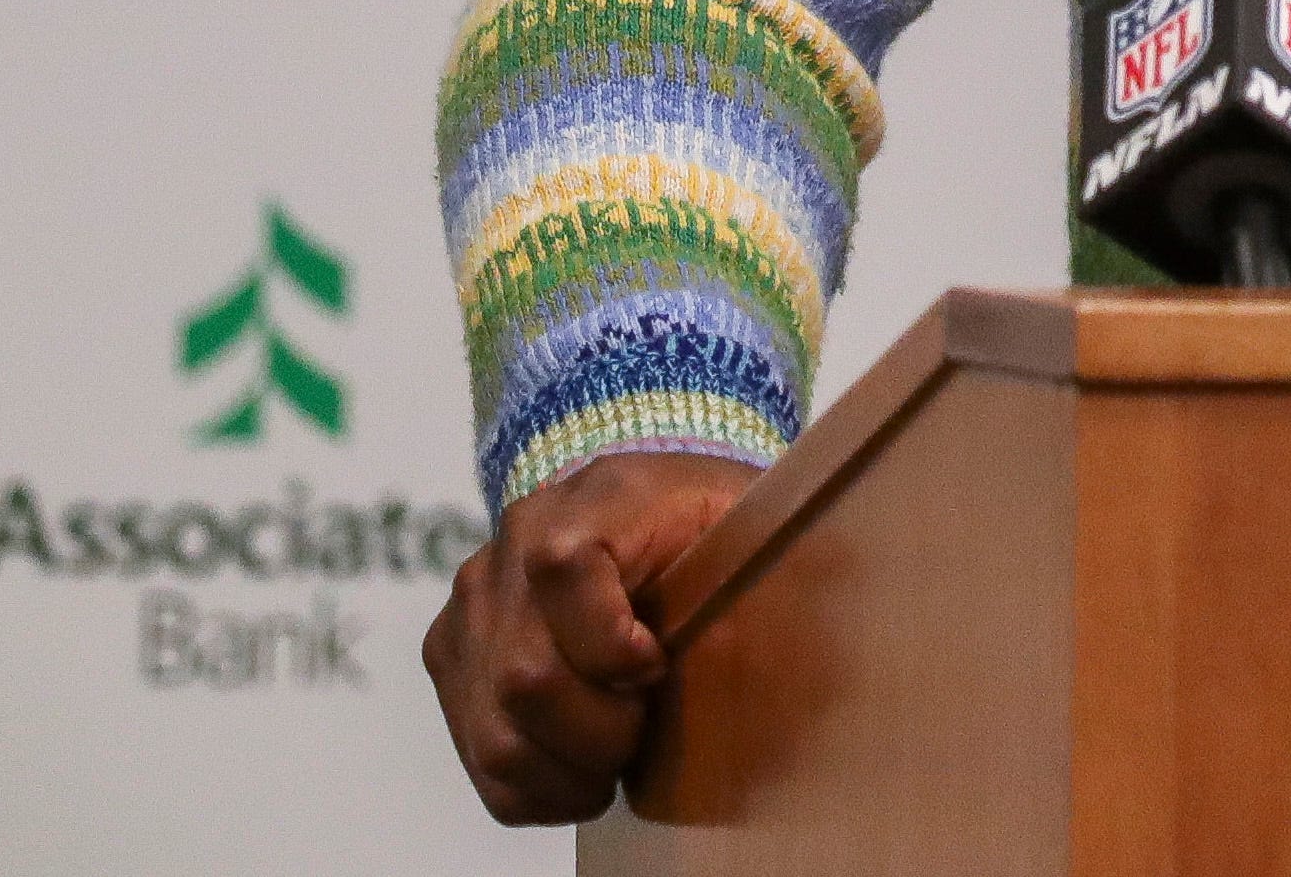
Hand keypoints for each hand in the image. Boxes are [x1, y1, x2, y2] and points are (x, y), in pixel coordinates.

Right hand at [422, 448, 761, 823]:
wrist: (639, 503)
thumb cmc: (704, 519)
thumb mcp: (745, 517)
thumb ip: (777, 552)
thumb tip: (838, 589)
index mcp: (585, 502)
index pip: (561, 569)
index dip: (611, 642)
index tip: (658, 666)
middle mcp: (507, 550)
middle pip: (526, 677)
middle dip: (599, 731)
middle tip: (644, 729)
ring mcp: (472, 608)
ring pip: (495, 734)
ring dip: (566, 771)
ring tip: (619, 760)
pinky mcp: (453, 658)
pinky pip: (480, 759)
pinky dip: (535, 789)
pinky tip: (584, 776)